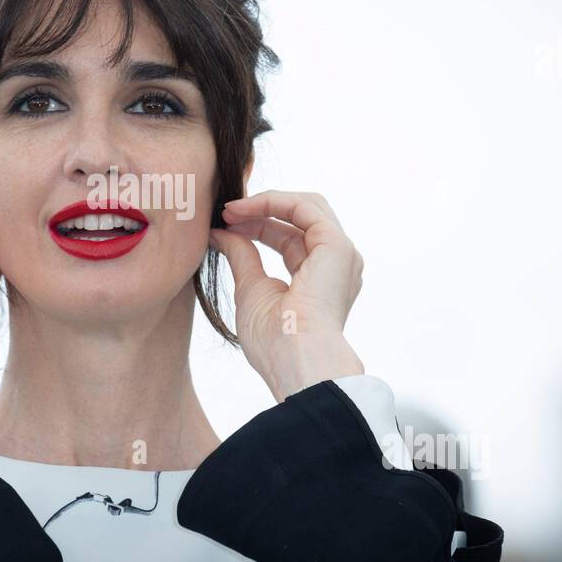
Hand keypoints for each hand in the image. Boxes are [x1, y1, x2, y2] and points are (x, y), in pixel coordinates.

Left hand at [208, 190, 365, 401]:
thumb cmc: (274, 340)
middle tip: (225, 212)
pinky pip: (306, 208)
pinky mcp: (337, 246)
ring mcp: (340, 254)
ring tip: (231, 210)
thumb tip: (220, 232)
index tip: (224, 224)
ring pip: (306, 207)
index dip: (257, 226)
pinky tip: (245, 209)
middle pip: (300, 218)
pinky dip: (275, 202)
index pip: (288, 238)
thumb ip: (242, 255)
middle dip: (261, 210)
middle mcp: (335, 264)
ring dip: (266, 202)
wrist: (294, 360)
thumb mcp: (251, 289)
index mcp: (318, 279)